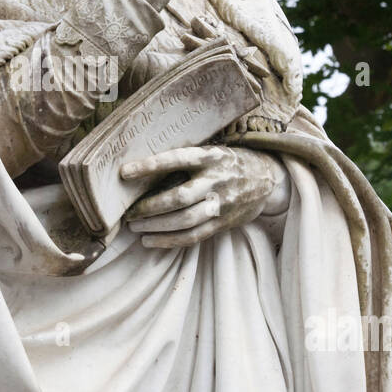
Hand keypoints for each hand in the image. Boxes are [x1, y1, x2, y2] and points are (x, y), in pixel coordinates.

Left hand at [120, 144, 288, 247]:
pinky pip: (194, 236)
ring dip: (156, 226)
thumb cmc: (227, 162)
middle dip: (149, 207)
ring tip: (134, 228)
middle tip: (128, 212)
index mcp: (211, 157)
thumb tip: (144, 170)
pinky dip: (169, 241)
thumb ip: (186, 160)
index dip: (150, 166)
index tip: (124, 173)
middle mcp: (216, 180)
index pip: (177, 159)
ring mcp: (221, 204)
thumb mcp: (211, 151)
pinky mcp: (223, 223)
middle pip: (180, 197)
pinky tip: (150, 241)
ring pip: (185, 220)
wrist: (266, 177)